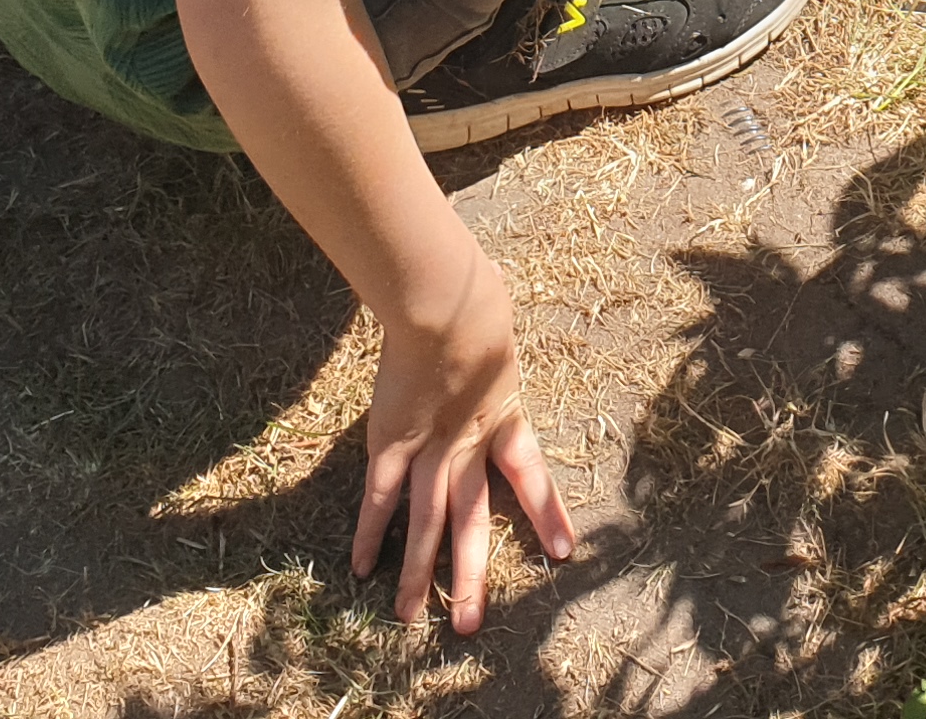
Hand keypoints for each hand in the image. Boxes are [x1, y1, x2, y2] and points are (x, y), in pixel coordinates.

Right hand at [352, 247, 575, 628]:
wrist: (443, 301)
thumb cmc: (474, 305)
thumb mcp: (498, 338)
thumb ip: (497, 355)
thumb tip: (500, 324)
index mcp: (505, 419)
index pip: (532, 477)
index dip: (546, 515)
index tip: (564, 553)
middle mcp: (469, 445)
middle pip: (470, 521)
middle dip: (471, 575)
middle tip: (470, 624)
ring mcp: (429, 448)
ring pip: (424, 523)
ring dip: (416, 572)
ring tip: (410, 617)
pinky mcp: (391, 442)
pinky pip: (380, 496)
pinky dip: (369, 531)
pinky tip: (361, 567)